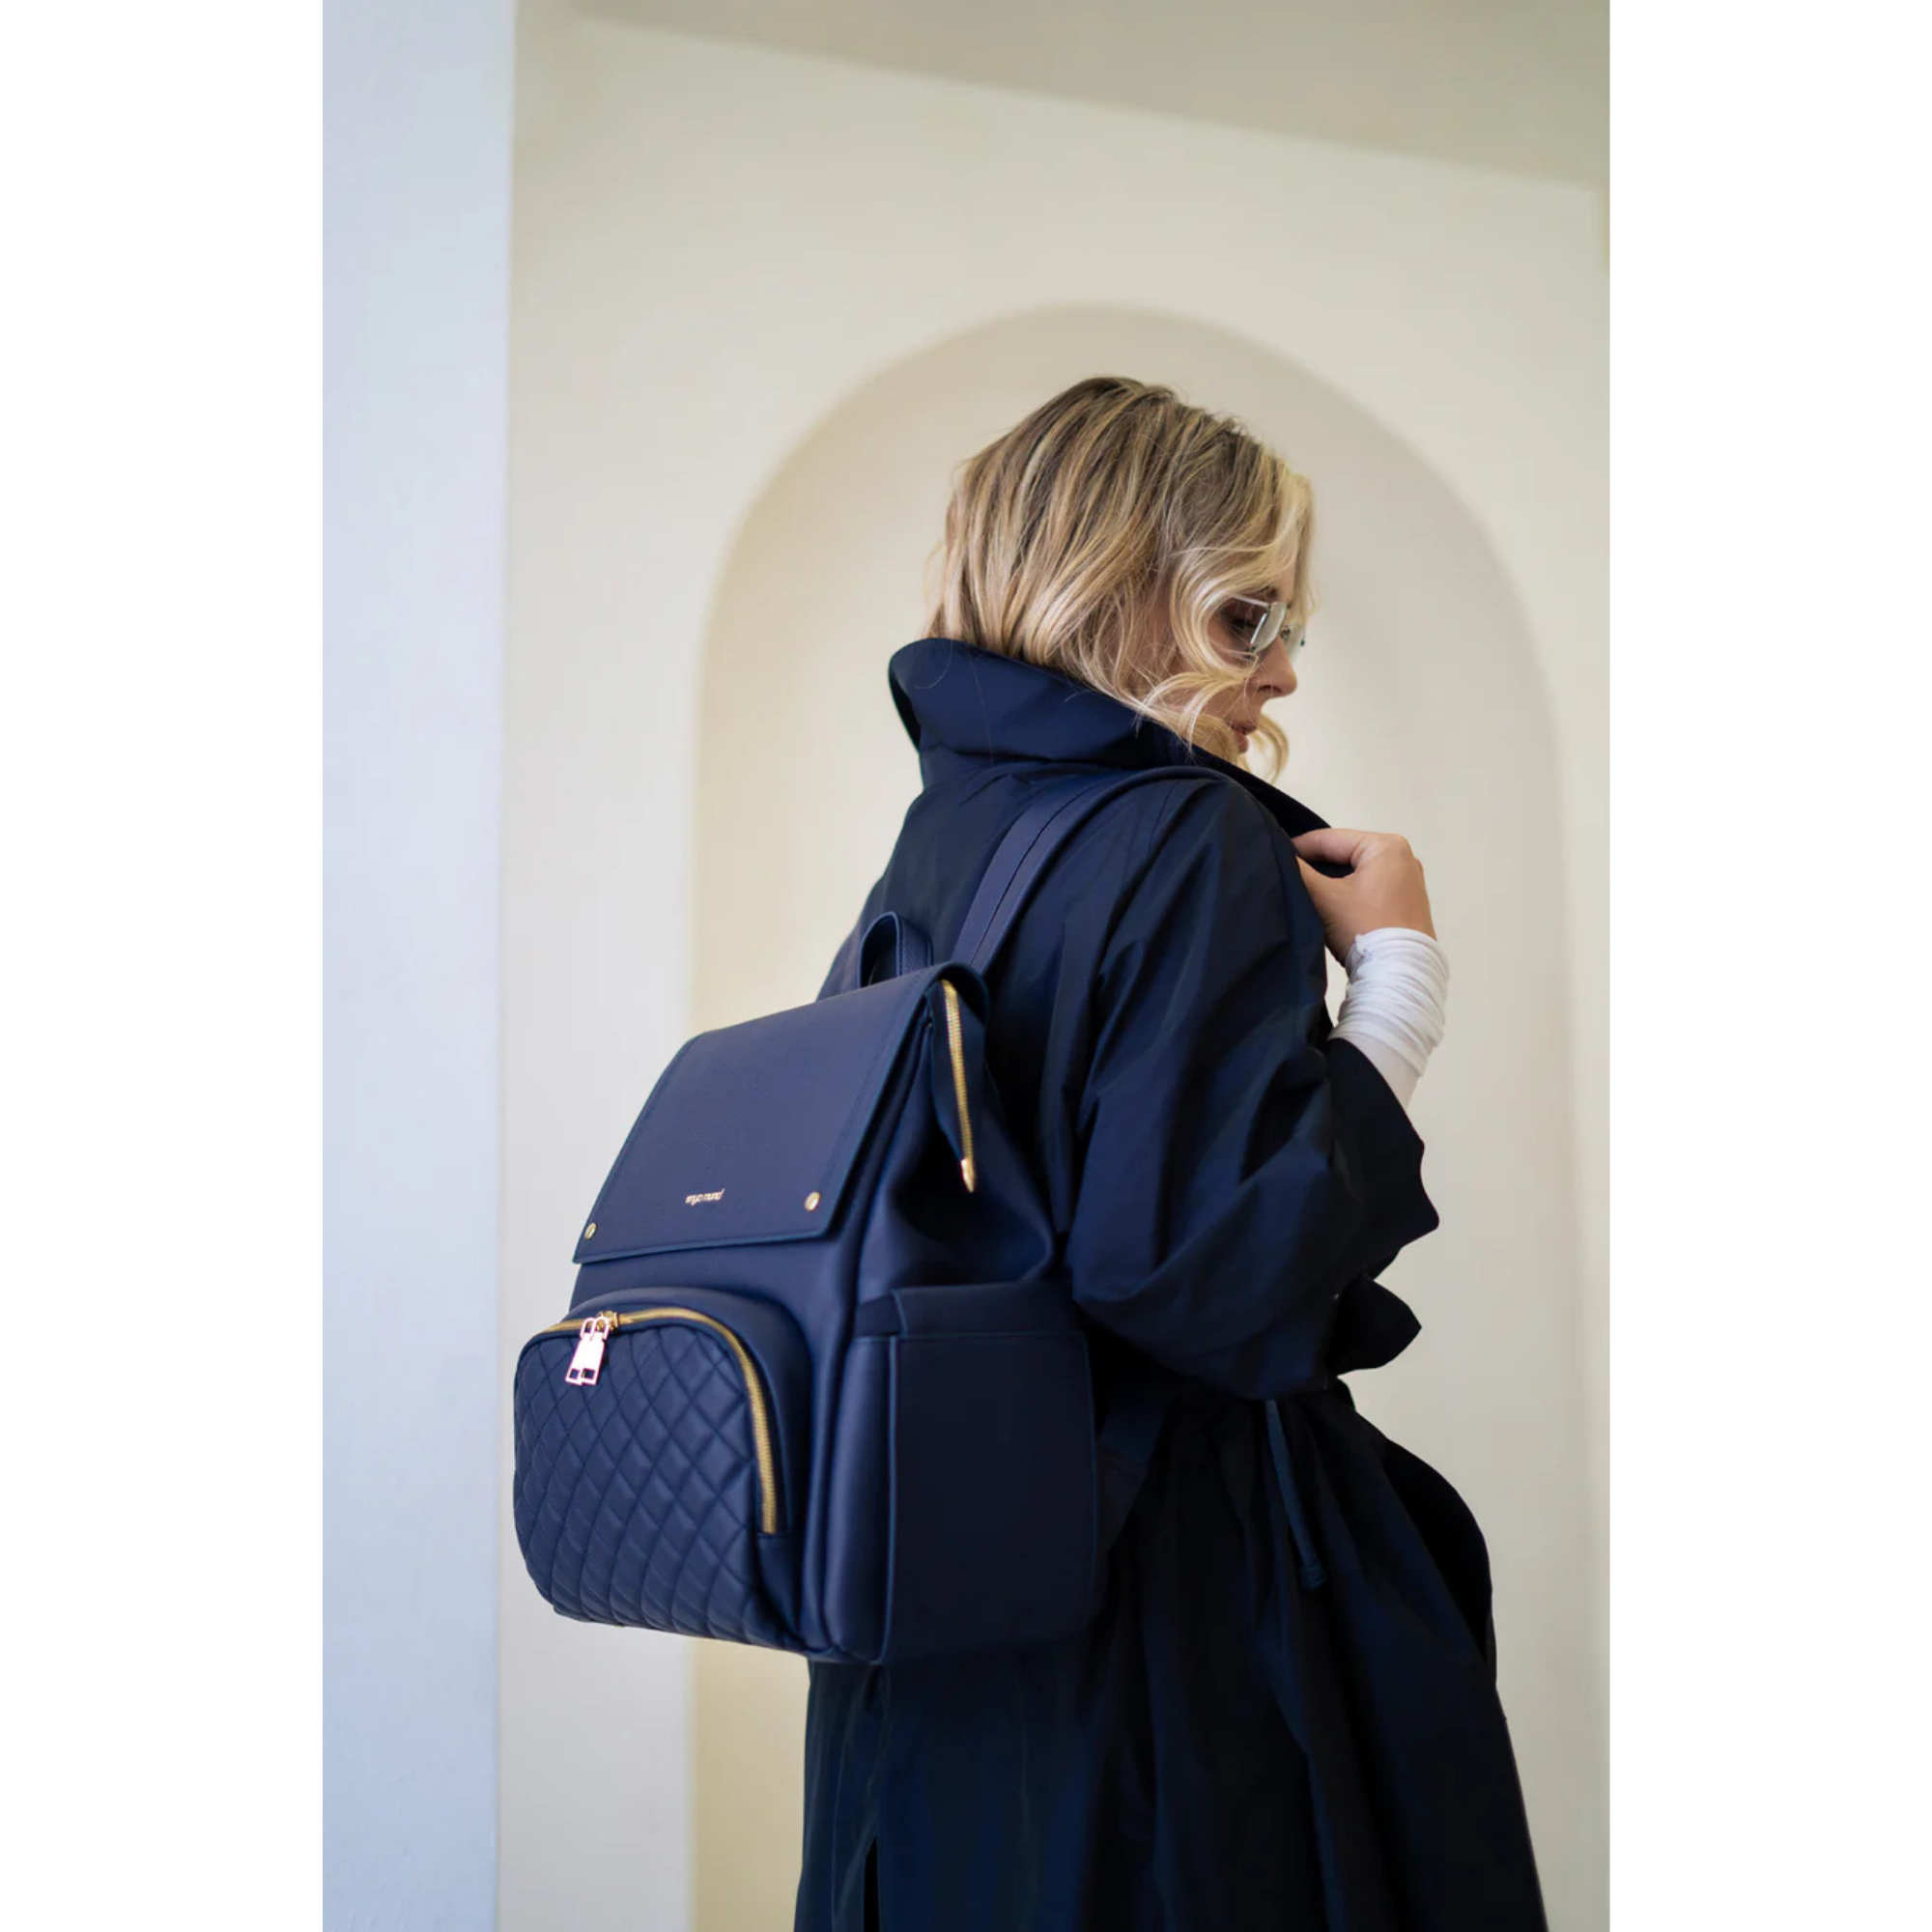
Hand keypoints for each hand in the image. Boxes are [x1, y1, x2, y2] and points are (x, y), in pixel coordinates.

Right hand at [1288, 827, 1435, 964]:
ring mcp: (1408, 882)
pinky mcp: (1408, 906)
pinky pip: (1369, 890)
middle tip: (1287, 877)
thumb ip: (1299, 872)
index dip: (1297, 847)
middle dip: (1316, 866)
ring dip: (1331, 883)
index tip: (1273, 857)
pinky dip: (1348, 895)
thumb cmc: (1363, 927)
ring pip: (1356, 874)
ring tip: (1304, 893)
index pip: (1330, 839)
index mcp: (1386, 846)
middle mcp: (1403, 858)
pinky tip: (1330, 908)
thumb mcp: (1325, 897)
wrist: (1399, 976)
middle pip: (1345, 855)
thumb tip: (1279, 856)